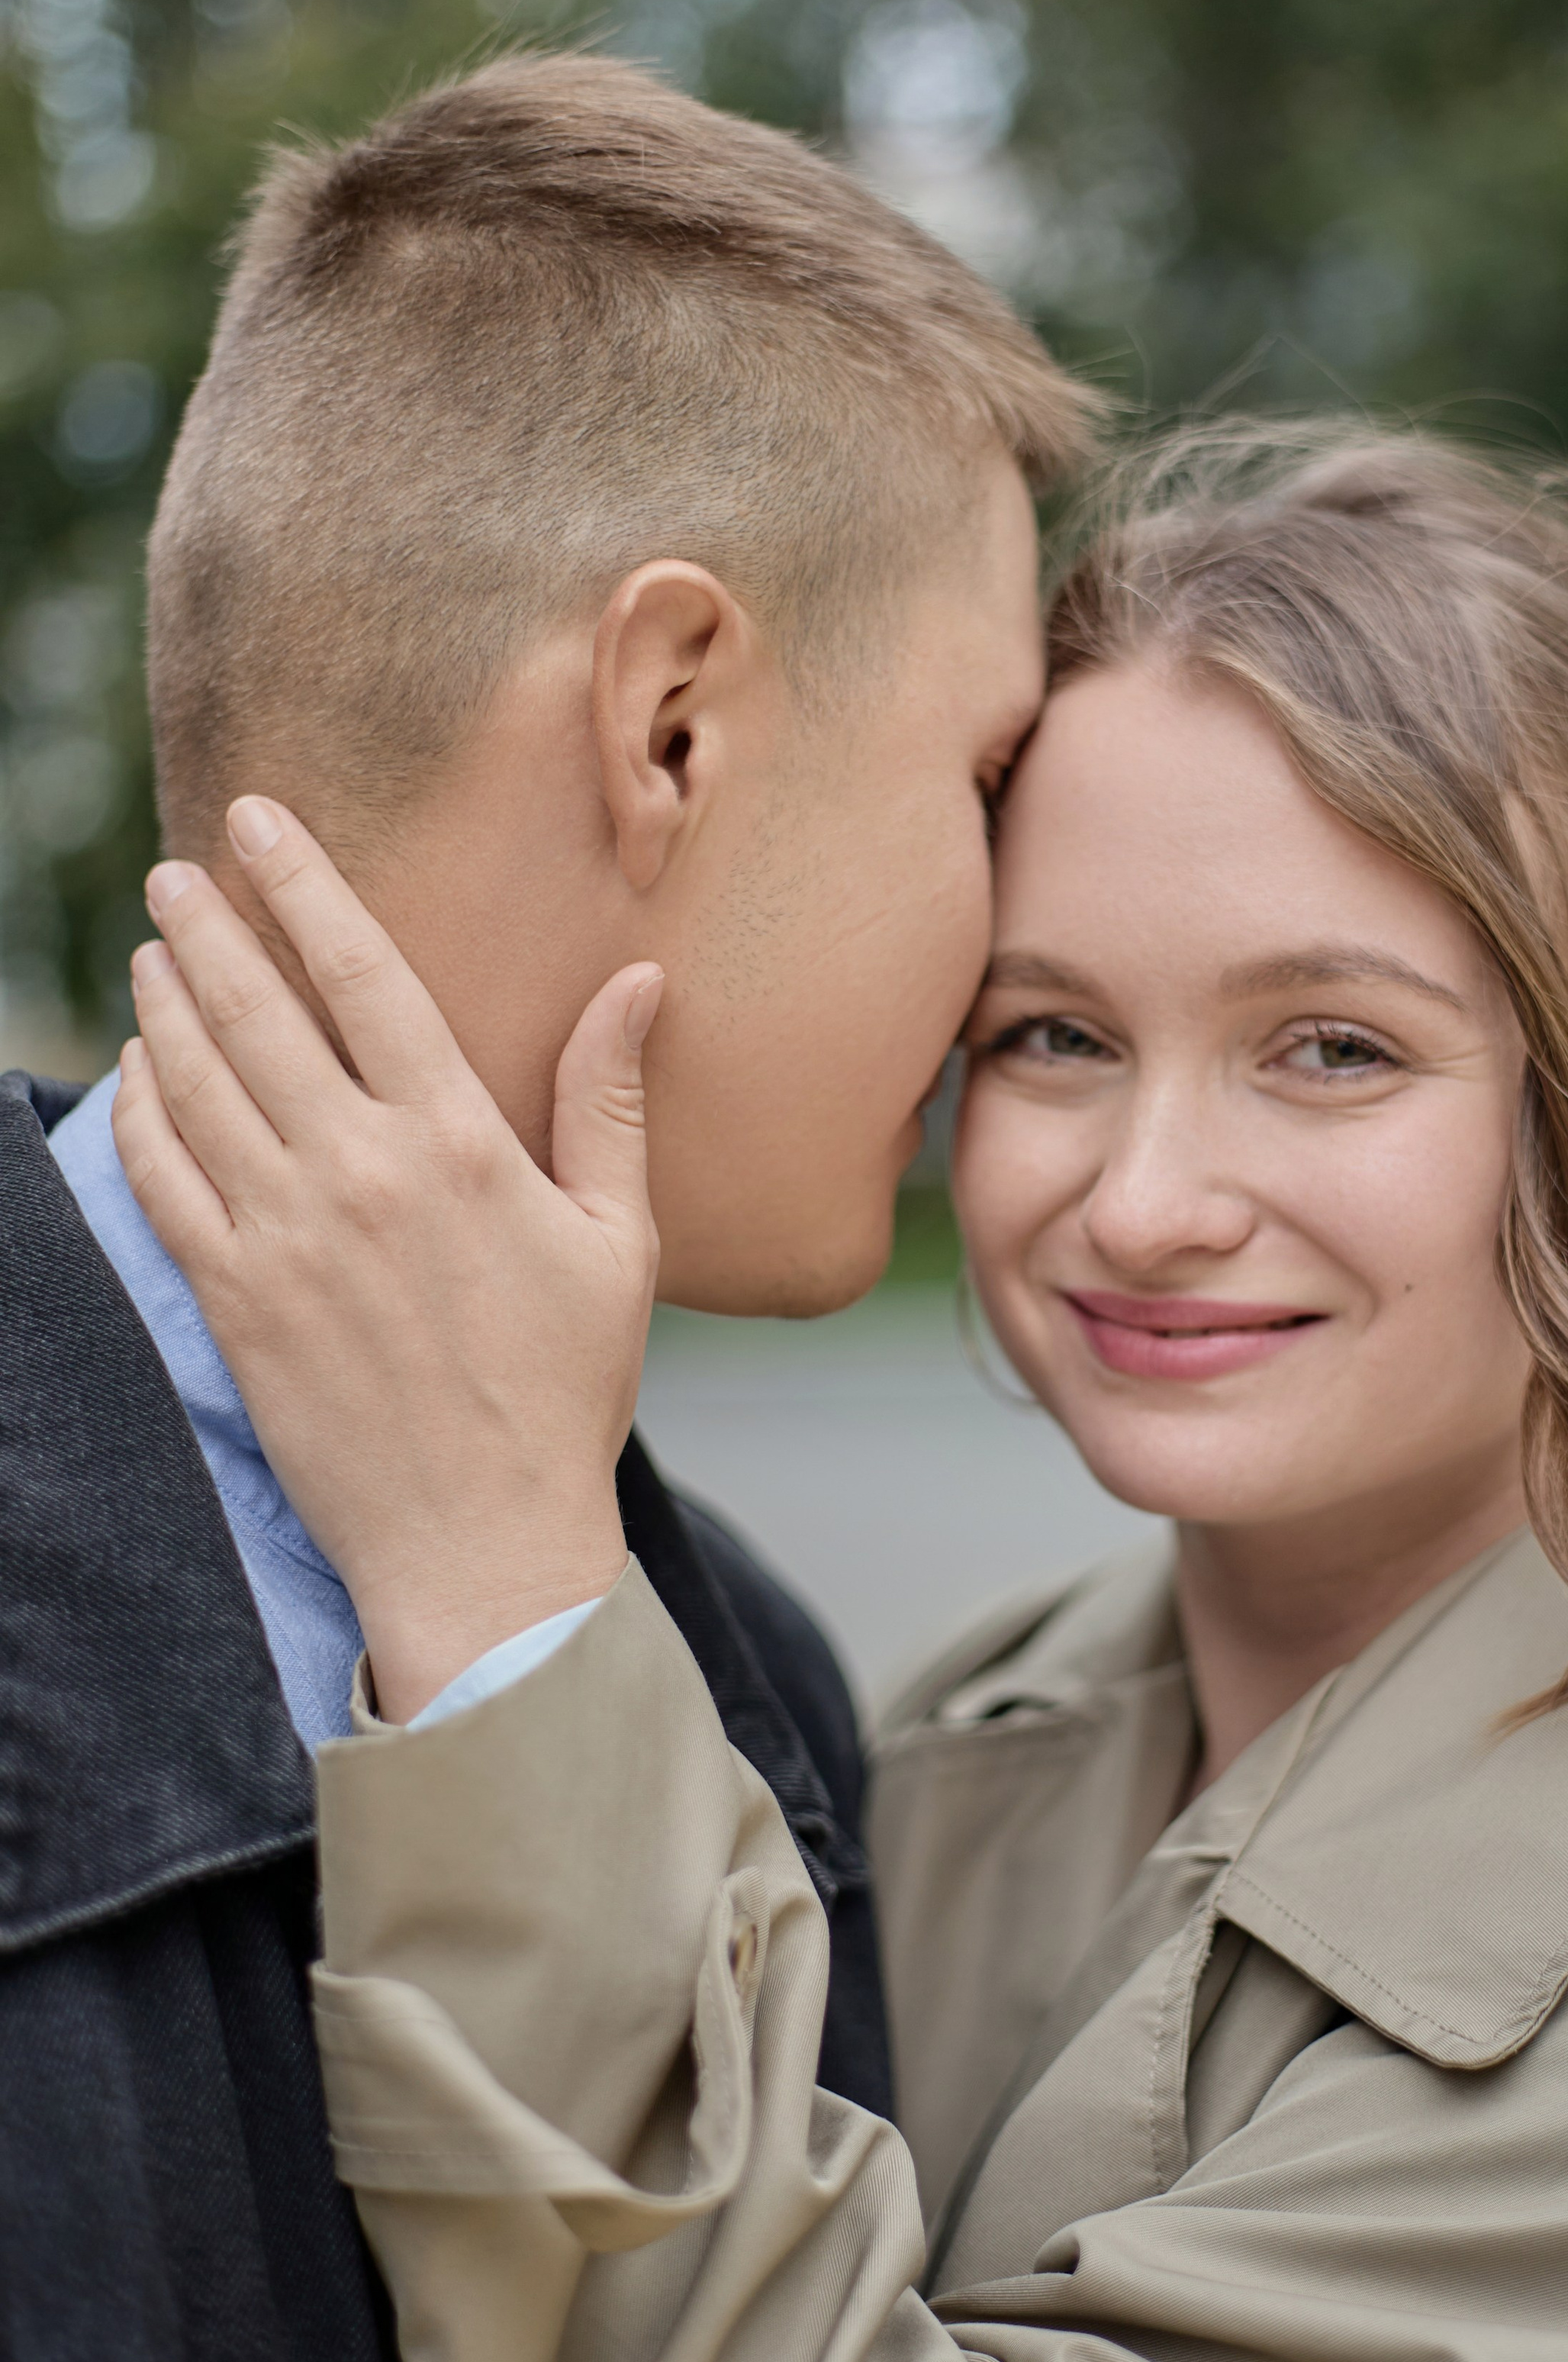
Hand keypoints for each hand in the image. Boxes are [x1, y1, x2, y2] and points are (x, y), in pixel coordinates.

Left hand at [112, 799, 662, 1721]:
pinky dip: (138, 1113)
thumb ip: (607, 1102)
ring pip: (195, 1083)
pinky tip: (137, 1074)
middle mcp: (357, 1172)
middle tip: (176, 872)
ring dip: (164, 1004)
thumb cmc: (566, 1392)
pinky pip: (162, 1181)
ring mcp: (282, 1238)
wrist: (484, 1540)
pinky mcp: (234, 1301)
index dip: (302, 883)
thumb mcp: (617, 1240)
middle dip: (207, 925)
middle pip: (256, 1010)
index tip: (255, 821)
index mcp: (456, 1143)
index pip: (362, 973)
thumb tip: (636, 981)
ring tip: (155, 952)